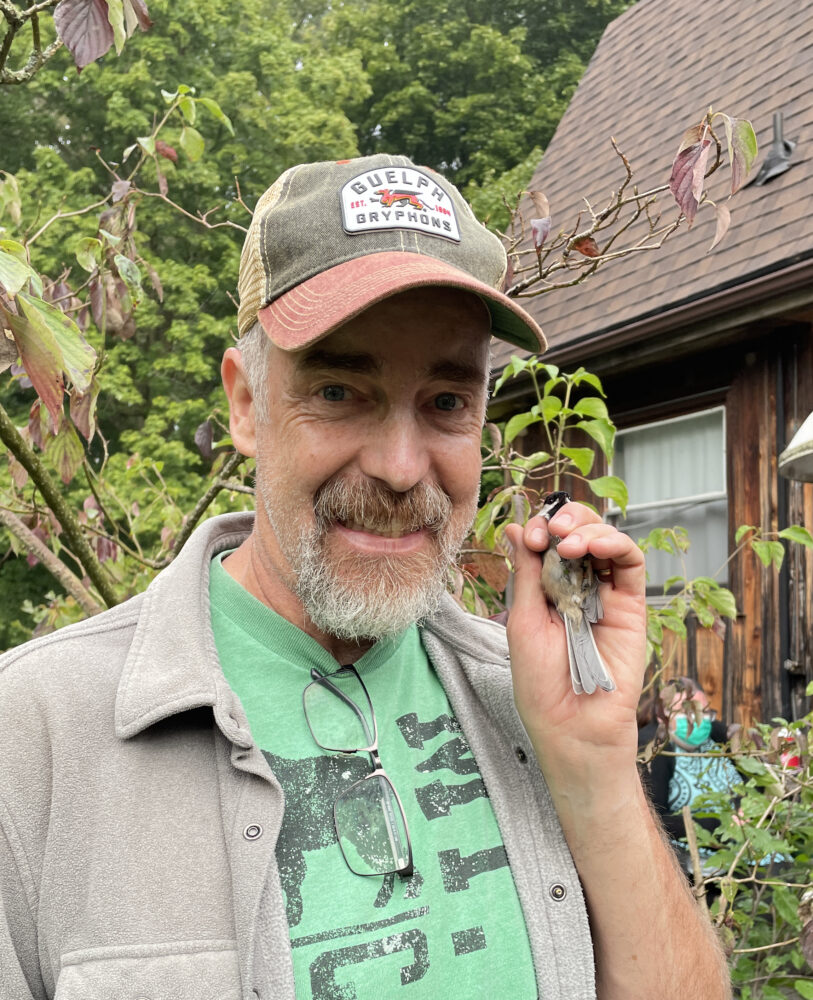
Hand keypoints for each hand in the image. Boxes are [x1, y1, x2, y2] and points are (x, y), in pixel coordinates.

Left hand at [504, 501, 646, 779]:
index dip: (540, 528)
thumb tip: (515, 527)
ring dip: (589, 529)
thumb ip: (525, 573)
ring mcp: (605, 594)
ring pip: (607, 541)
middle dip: (565, 520)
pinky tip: (593, 548)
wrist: (573, 725)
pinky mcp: (632, 605)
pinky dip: (616, 544)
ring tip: (569, 543)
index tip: (529, 534)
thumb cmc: (541, 682)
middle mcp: (577, 586)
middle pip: (579, 534)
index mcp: (546, 589)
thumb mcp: (524, 620)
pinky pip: (631, 564)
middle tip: (551, 528)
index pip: (548, 542)